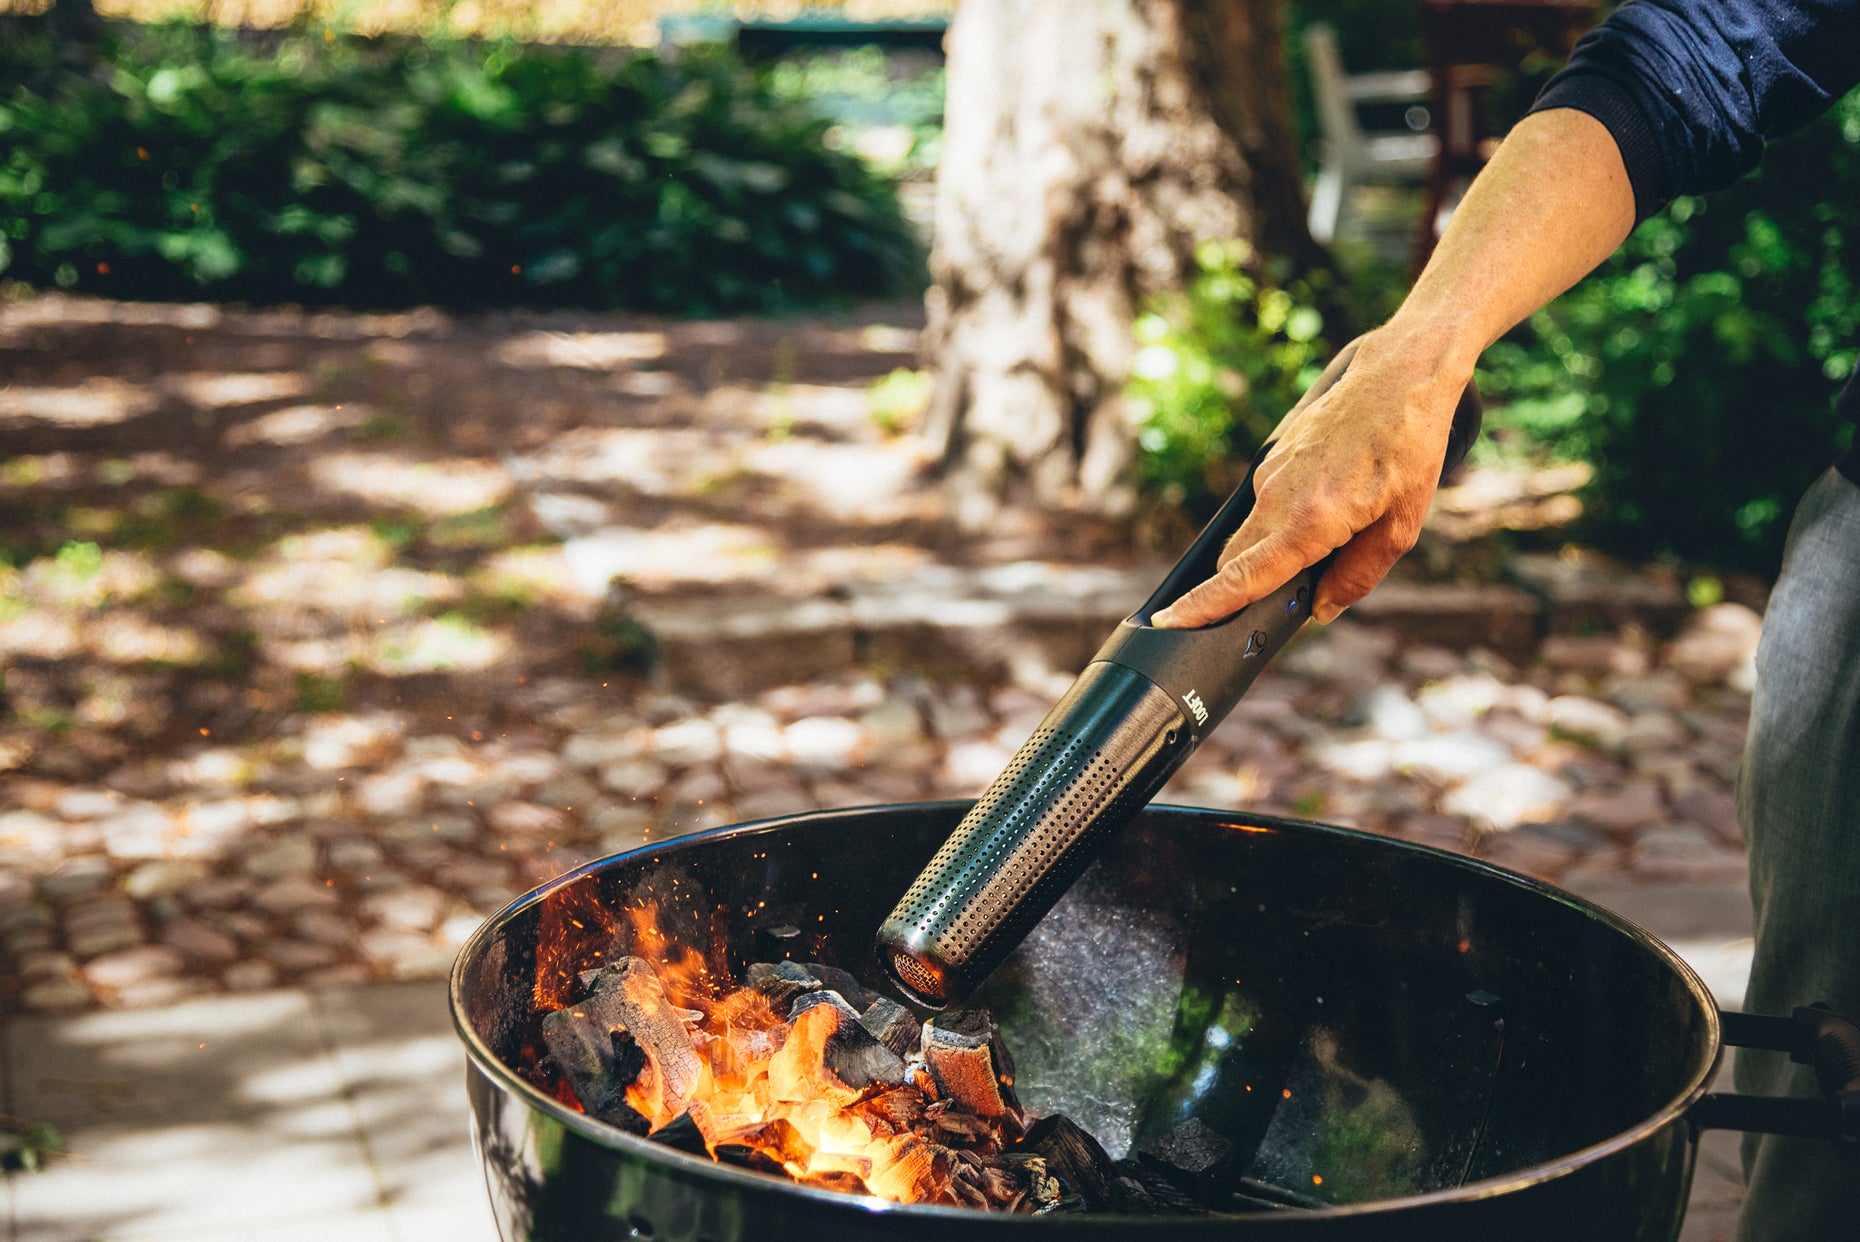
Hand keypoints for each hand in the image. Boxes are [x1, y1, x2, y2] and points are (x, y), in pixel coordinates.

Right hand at [1150, 328, 1471, 628]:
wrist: (1400, 376)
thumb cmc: (1409, 449)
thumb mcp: (1401, 526)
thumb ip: (1358, 576)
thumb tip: (1322, 609)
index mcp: (1309, 522)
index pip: (1242, 577)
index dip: (1202, 606)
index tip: (1167, 622)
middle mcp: (1278, 499)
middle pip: (1236, 562)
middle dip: (1245, 588)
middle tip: (1295, 592)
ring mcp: (1271, 475)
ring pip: (1252, 534)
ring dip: (1271, 551)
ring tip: (1337, 530)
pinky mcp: (1274, 457)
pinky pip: (1266, 504)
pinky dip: (1283, 519)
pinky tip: (1331, 499)